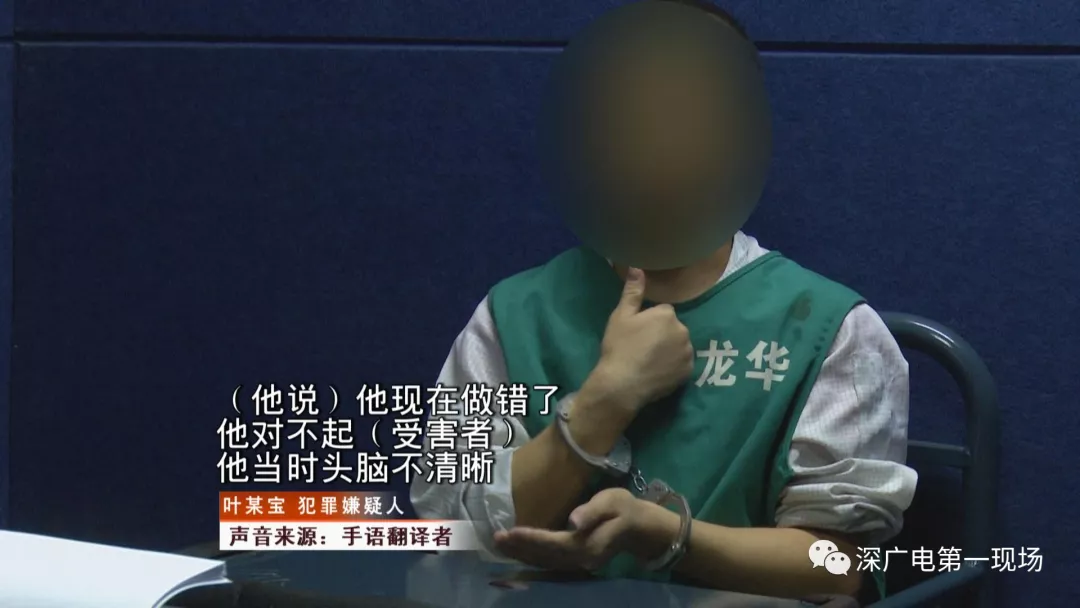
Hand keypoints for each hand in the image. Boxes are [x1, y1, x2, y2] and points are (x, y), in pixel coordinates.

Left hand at [493, 488, 653, 571]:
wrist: (640, 528)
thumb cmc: (625, 508)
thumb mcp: (613, 501)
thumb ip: (593, 511)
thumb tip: (574, 521)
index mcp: (589, 544)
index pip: (555, 543)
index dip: (532, 539)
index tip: (511, 532)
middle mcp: (582, 560)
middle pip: (545, 556)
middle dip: (520, 548)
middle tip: (496, 538)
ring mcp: (578, 564)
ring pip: (545, 563)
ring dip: (521, 555)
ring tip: (500, 545)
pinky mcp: (575, 562)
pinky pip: (548, 563)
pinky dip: (530, 558)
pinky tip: (516, 551)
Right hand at [587, 267, 693, 413]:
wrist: (622, 384)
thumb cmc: (620, 346)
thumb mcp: (621, 316)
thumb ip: (633, 291)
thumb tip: (637, 268)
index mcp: (668, 314)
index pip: (662, 312)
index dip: (648, 321)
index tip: (636, 333)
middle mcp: (683, 331)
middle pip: (673, 328)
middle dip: (662, 334)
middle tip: (641, 347)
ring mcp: (687, 353)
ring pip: (679, 346)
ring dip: (669, 350)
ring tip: (649, 362)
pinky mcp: (688, 373)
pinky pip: (682, 364)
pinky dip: (673, 366)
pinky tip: (657, 372)